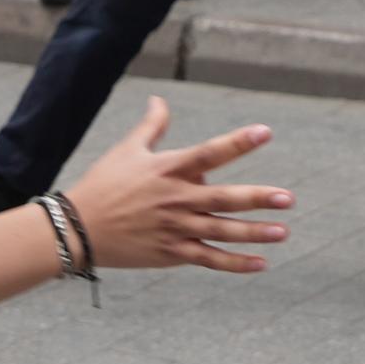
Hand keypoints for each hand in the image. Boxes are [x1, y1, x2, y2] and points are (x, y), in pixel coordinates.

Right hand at [64, 97, 293, 273]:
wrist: (77, 228)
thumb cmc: (103, 184)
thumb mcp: (127, 150)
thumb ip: (152, 127)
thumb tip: (160, 99)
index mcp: (168, 169)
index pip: (210, 152)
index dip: (238, 142)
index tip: (266, 132)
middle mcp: (176, 199)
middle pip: (224, 198)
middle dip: (258, 198)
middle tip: (288, 199)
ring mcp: (175, 228)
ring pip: (222, 232)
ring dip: (254, 233)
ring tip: (282, 231)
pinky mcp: (171, 253)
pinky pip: (209, 259)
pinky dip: (235, 264)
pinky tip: (260, 263)